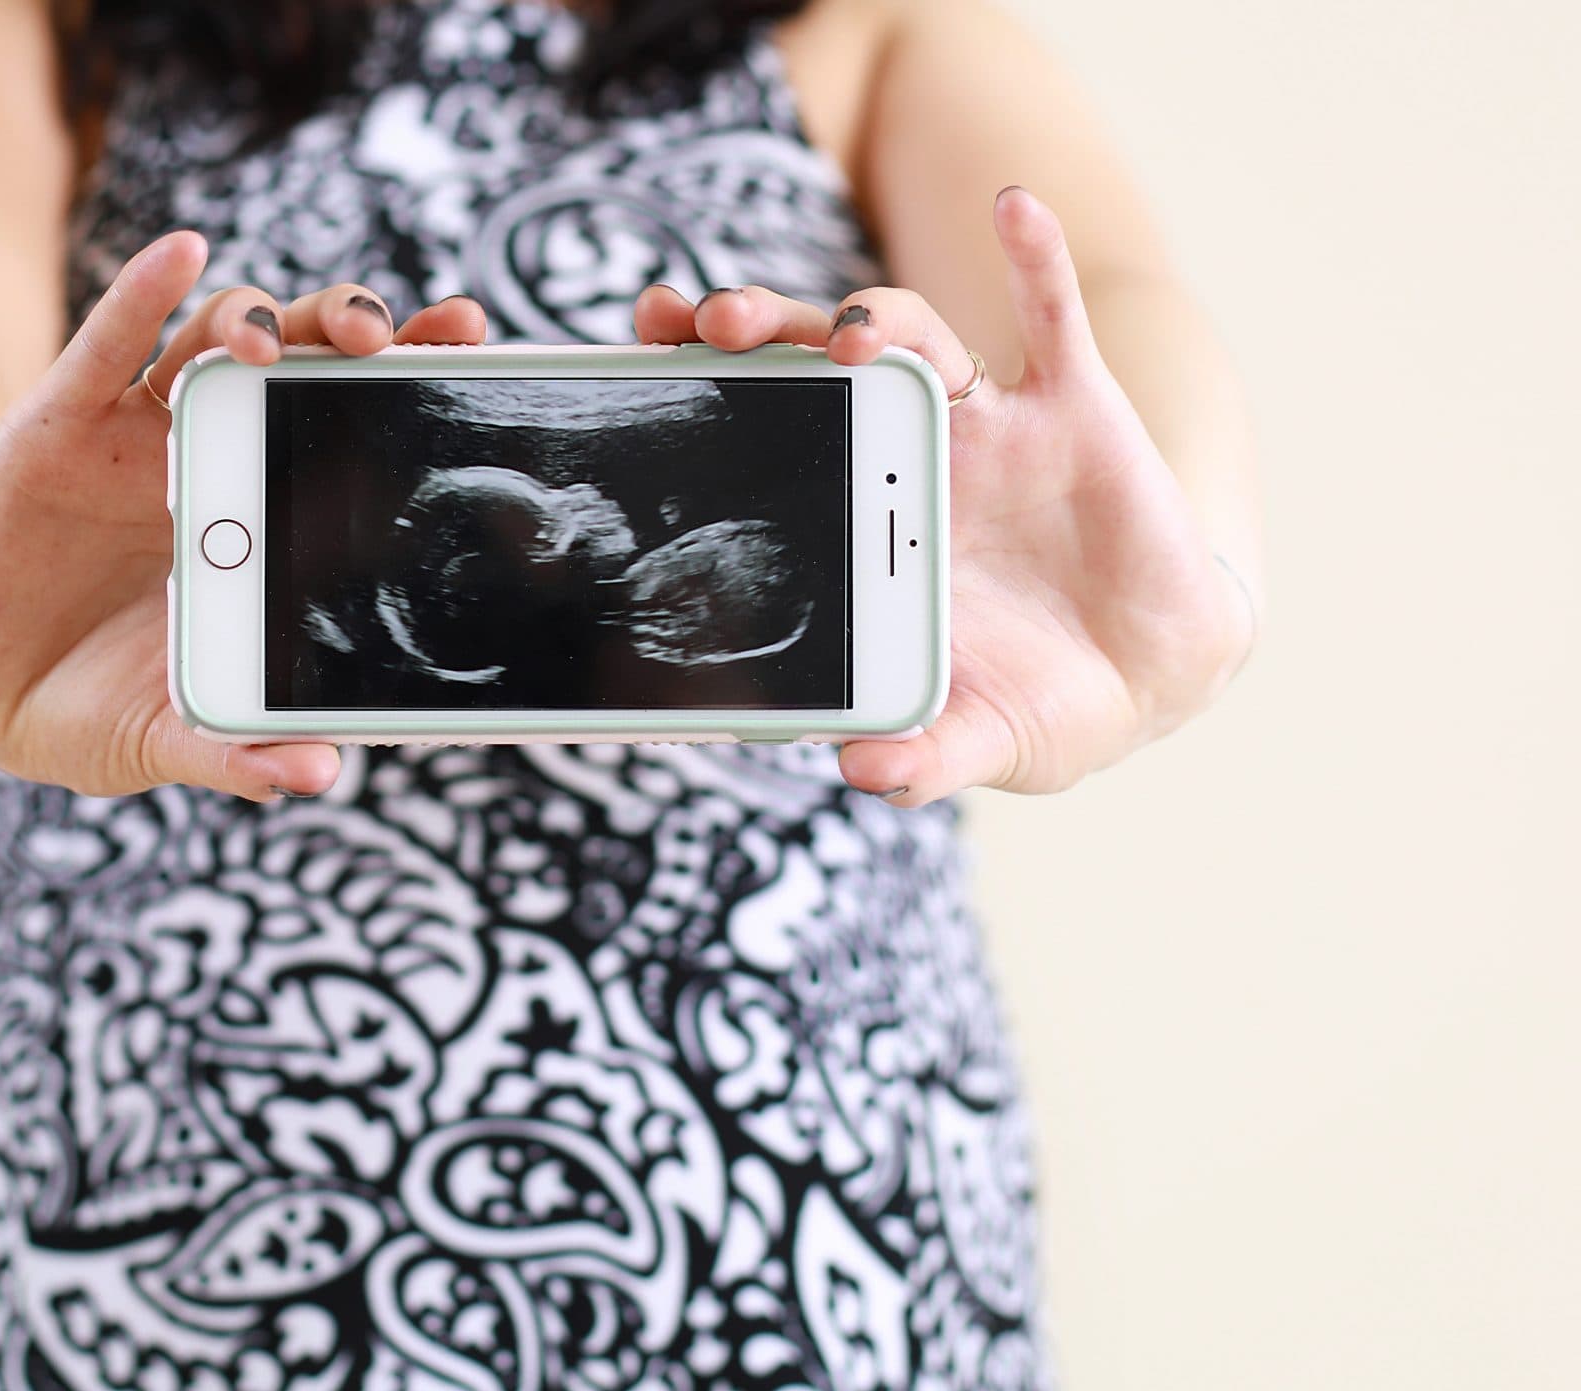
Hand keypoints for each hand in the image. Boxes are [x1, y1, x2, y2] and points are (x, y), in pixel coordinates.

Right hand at [0, 233, 488, 799]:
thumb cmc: (86, 707)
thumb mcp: (165, 736)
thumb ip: (234, 751)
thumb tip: (317, 770)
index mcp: (259, 527)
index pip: (348, 436)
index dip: (408, 384)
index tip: (475, 345)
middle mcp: (212, 463)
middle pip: (298, 366)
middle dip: (352, 333)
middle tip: (398, 340)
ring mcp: (138, 438)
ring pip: (216, 344)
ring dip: (259, 321)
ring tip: (286, 341)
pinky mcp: (58, 425)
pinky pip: (107, 344)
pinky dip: (143, 294)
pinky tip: (183, 252)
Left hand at [634, 187, 1253, 804]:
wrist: (1156, 677)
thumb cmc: (1042, 701)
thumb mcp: (978, 738)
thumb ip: (925, 754)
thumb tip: (864, 771)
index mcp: (866, 527)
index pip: (775, 437)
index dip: (712, 391)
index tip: (644, 356)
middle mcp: (912, 460)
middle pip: (823, 372)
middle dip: (767, 334)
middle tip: (710, 322)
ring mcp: (994, 431)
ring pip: (921, 344)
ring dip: (882, 321)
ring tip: (853, 337)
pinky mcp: (1077, 408)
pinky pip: (1052, 316)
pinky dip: (1038, 259)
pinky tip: (1013, 209)